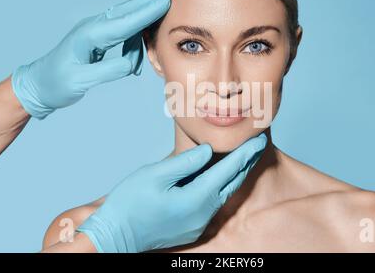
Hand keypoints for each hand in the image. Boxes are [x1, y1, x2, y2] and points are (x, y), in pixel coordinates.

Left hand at [11, 0, 173, 119]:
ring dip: (144, 25)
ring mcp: (96, 32)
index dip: (146, 13)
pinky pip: (123, 33)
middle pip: (127, 11)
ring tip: (153, 41)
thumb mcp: (80, 81)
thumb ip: (108, 70)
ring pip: (127, 21)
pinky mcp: (99, 39)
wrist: (40, 85)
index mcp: (89, 36)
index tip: (165, 2)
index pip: (124, 23)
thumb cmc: (56, 83)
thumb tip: (131, 64)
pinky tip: (138, 56)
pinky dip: (135, 42)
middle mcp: (93, 29)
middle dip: (149, 0)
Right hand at [76, 133, 267, 252]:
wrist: (115, 236)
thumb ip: (187, 162)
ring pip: (224, 194)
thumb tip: (208, 151)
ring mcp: (199, 223)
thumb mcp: (156, 174)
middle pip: (232, 183)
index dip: (245, 153)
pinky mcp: (192, 228)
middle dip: (247, 163)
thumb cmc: (130, 204)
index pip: (229, 170)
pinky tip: (221, 178)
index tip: (259, 139)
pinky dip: (222, 187)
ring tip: (244, 158)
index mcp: (197, 198)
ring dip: (235, 175)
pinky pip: (213, 204)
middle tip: (258, 145)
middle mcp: (204, 213)